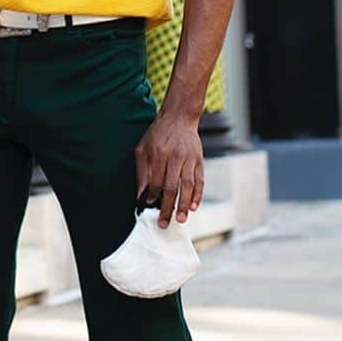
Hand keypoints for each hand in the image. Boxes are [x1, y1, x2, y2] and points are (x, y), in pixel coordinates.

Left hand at [134, 112, 203, 228]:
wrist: (179, 117)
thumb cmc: (158, 135)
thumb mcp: (143, 149)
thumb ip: (142, 172)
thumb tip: (141, 195)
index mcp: (159, 153)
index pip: (156, 180)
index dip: (152, 195)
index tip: (149, 205)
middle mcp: (175, 156)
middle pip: (171, 186)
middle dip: (167, 207)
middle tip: (164, 223)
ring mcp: (189, 158)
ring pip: (188, 185)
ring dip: (184, 204)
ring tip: (181, 219)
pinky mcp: (199, 160)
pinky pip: (200, 180)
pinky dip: (198, 194)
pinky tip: (194, 206)